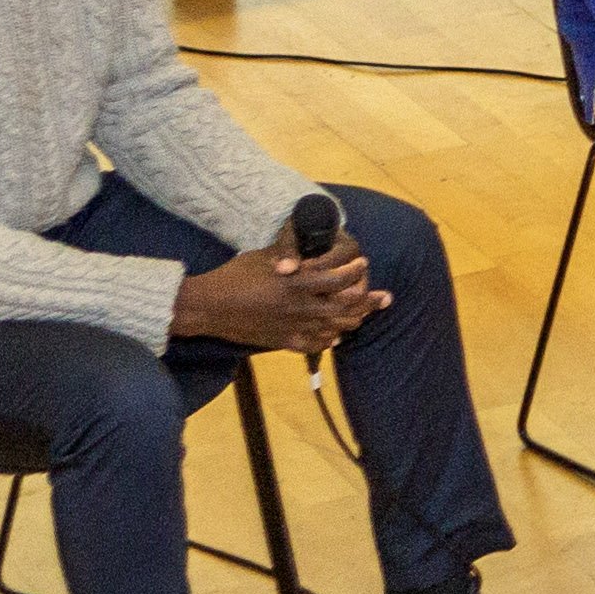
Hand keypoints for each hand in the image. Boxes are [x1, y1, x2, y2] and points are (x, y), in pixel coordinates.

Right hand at [176, 235, 381, 354]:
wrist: (209, 307)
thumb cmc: (234, 275)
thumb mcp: (265, 257)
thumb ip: (290, 256)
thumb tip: (308, 248)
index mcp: (297, 283)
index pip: (338, 279)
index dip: (355, 272)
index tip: (363, 264)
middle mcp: (300, 307)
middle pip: (346, 306)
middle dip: (369, 301)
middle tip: (385, 297)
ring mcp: (293, 327)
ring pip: (335, 328)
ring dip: (354, 321)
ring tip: (366, 316)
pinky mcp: (283, 342)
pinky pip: (315, 345)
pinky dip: (330, 340)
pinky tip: (337, 337)